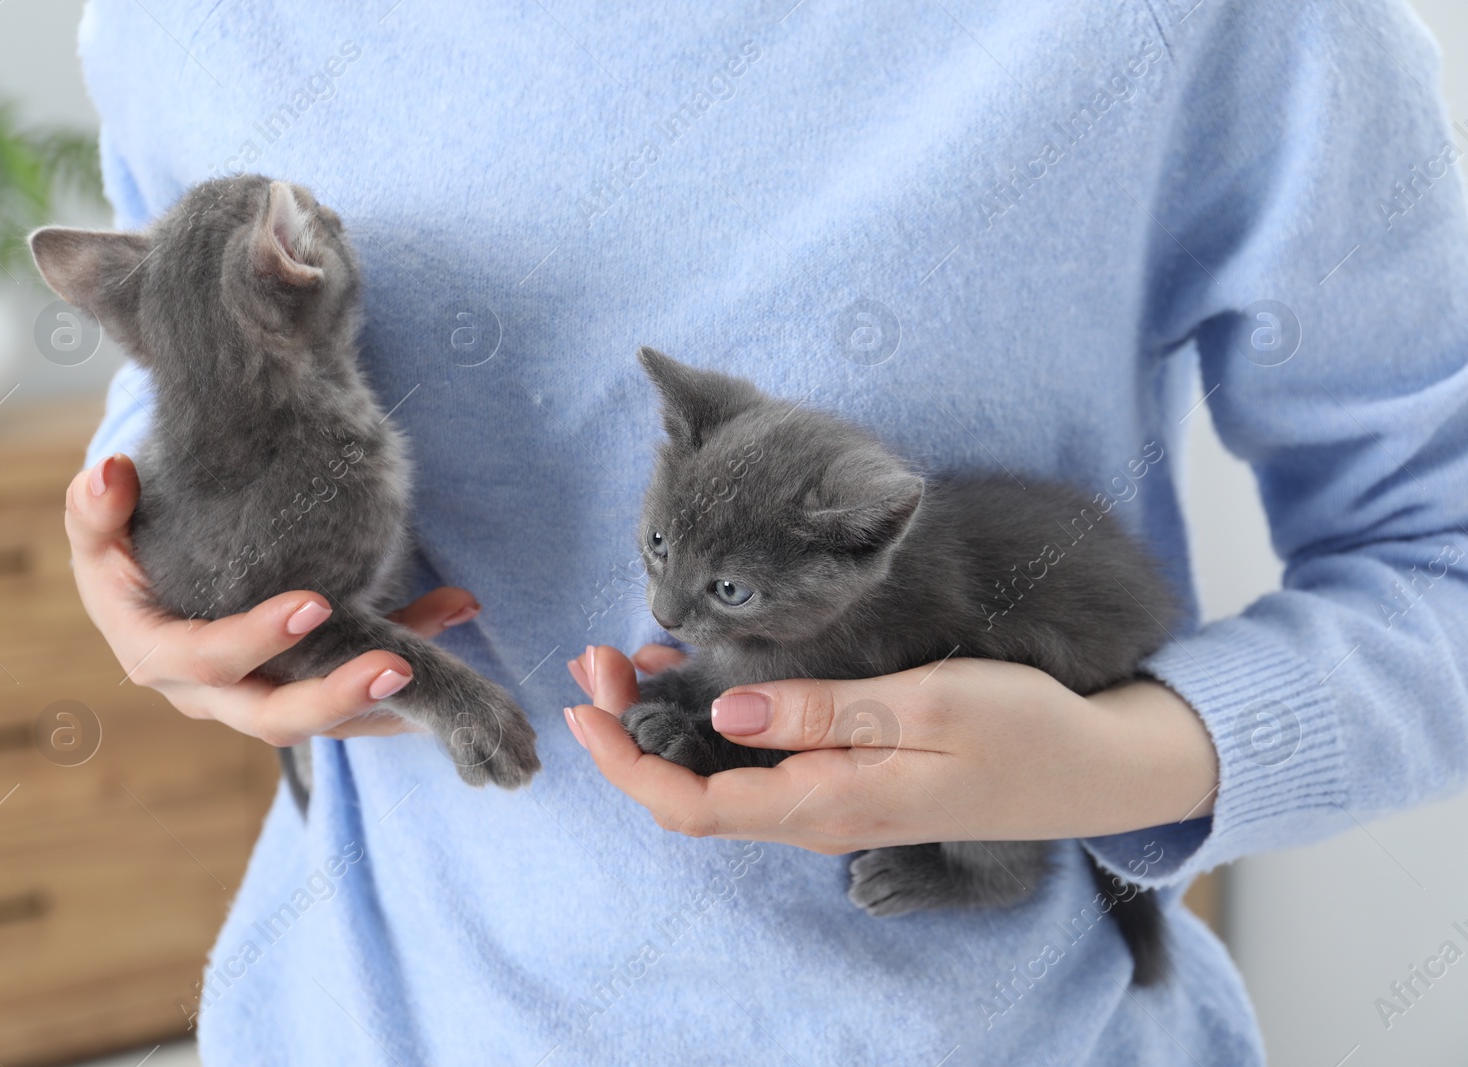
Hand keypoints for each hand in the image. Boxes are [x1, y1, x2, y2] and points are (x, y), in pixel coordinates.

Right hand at [67, 453, 482, 746]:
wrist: (155, 590)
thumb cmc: (128, 554)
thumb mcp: (100, 532)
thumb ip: (97, 507)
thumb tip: (112, 473)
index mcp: (160, 657)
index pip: (209, 659)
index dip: (259, 640)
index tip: (315, 604)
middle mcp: (213, 697)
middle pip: (275, 718)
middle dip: (337, 697)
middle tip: (397, 668)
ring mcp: (262, 703)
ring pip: (332, 721)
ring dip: (391, 698)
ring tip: (442, 661)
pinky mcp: (306, 695)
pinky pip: (363, 700)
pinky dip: (413, 664)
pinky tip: (456, 616)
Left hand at [566, 645, 1217, 854]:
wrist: (1097, 768)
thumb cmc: (1023, 729)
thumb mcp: (929, 707)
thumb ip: (823, 713)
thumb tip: (722, 713)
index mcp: (827, 803)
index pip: (692, 804)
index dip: (627, 762)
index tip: (586, 707)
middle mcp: (817, 814)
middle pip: (692, 792)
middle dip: (630, 732)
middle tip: (594, 661)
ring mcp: (832, 800)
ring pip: (719, 777)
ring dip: (664, 725)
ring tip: (622, 662)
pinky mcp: (849, 779)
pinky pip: (757, 765)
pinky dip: (711, 723)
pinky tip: (697, 678)